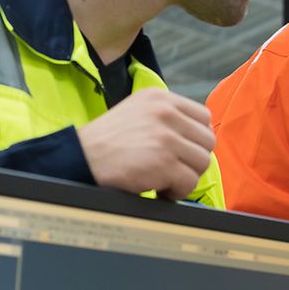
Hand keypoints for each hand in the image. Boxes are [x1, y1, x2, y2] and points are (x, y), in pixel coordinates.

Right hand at [76, 89, 214, 198]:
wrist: (81, 158)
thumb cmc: (108, 141)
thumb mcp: (138, 112)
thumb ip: (166, 117)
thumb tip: (197, 136)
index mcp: (160, 98)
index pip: (203, 117)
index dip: (195, 138)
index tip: (181, 150)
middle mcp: (166, 113)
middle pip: (207, 141)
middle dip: (192, 159)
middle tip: (171, 168)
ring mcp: (167, 137)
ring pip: (202, 162)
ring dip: (185, 176)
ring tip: (162, 178)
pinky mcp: (165, 162)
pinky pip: (190, 182)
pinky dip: (176, 191)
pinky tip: (157, 188)